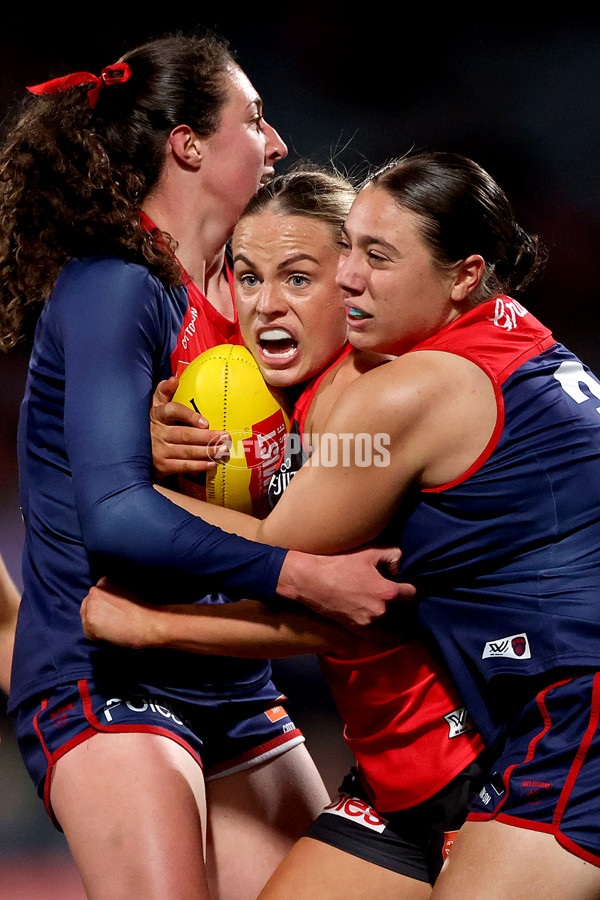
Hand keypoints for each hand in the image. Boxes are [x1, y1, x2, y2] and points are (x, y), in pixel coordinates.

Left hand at [81, 577, 162, 648]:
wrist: (146, 623)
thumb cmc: (142, 610)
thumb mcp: (125, 592)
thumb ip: (111, 594)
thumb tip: (104, 606)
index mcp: (103, 582)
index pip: (95, 593)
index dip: (103, 604)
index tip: (112, 610)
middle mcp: (93, 592)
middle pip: (87, 604)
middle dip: (95, 613)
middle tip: (111, 621)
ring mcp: (90, 607)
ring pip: (86, 617)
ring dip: (95, 623)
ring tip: (113, 626)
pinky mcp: (90, 622)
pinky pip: (88, 632)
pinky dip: (97, 636)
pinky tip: (111, 633)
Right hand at [150, 376, 230, 478]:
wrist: (135, 450)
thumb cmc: (153, 424)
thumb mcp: (155, 406)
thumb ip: (164, 391)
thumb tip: (174, 379)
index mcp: (157, 415)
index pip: (172, 411)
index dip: (189, 416)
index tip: (205, 422)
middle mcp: (157, 432)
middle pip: (185, 434)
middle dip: (207, 437)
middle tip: (225, 437)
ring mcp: (158, 450)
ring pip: (187, 451)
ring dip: (207, 451)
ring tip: (223, 450)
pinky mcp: (161, 466)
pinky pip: (183, 466)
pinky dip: (198, 465)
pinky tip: (211, 463)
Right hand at [276, 546, 415, 628]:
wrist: (311, 581)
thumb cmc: (340, 564)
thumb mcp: (370, 552)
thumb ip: (393, 555)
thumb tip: (397, 569)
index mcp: (388, 592)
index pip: (411, 593)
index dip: (406, 585)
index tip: (400, 583)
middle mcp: (381, 610)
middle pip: (398, 607)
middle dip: (392, 598)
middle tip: (381, 589)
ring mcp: (368, 622)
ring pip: (386, 618)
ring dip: (382, 611)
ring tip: (370, 599)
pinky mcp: (356, 629)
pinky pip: (373, 631)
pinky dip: (372, 623)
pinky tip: (365, 612)